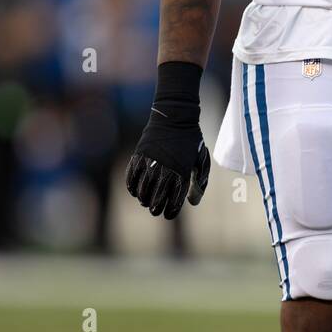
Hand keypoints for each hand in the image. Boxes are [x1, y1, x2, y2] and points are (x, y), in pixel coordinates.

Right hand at [125, 62, 209, 218]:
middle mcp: (165, 171)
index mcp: (182, 174)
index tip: (168, 214)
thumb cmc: (191, 140)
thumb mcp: (200, 161)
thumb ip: (199, 182)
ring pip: (142, 192)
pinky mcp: (139, 157)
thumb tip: (193, 203)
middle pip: (156, 200)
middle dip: (156, 208)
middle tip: (155, 209)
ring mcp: (151, 164)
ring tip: (146, 200)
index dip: (170, 212)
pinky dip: (132, 187)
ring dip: (143, 199)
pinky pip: (131, 178)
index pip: (174, 202)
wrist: (175, 118)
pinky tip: (135, 190)